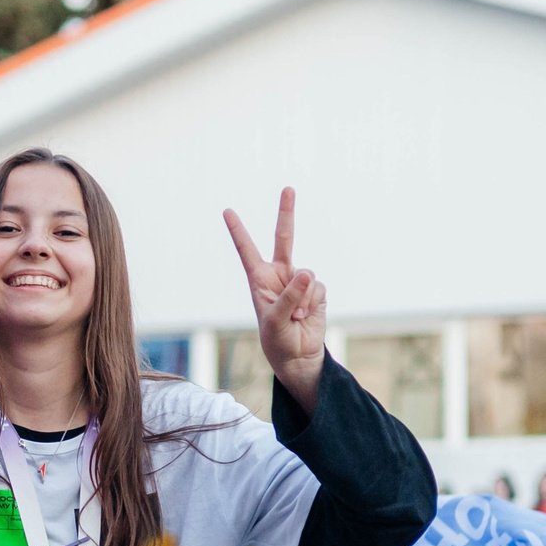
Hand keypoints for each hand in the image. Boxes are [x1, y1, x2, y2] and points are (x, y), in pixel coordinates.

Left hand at [223, 189, 325, 413]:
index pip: (247, 250)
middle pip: (284, 238)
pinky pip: (318, 288)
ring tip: (295, 317)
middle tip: (288, 188)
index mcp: (259, 279)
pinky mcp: (316, 291)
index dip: (238, 231)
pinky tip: (306, 316)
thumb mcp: (275, 320)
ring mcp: (299, 281)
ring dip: (302, 299)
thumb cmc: (277, 340)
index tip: (227, 211)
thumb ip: (290, 296)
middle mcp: (279, 275)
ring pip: (307, 274)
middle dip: (286, 213)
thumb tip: (308, 273)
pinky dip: (313, 304)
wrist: (298, 356)